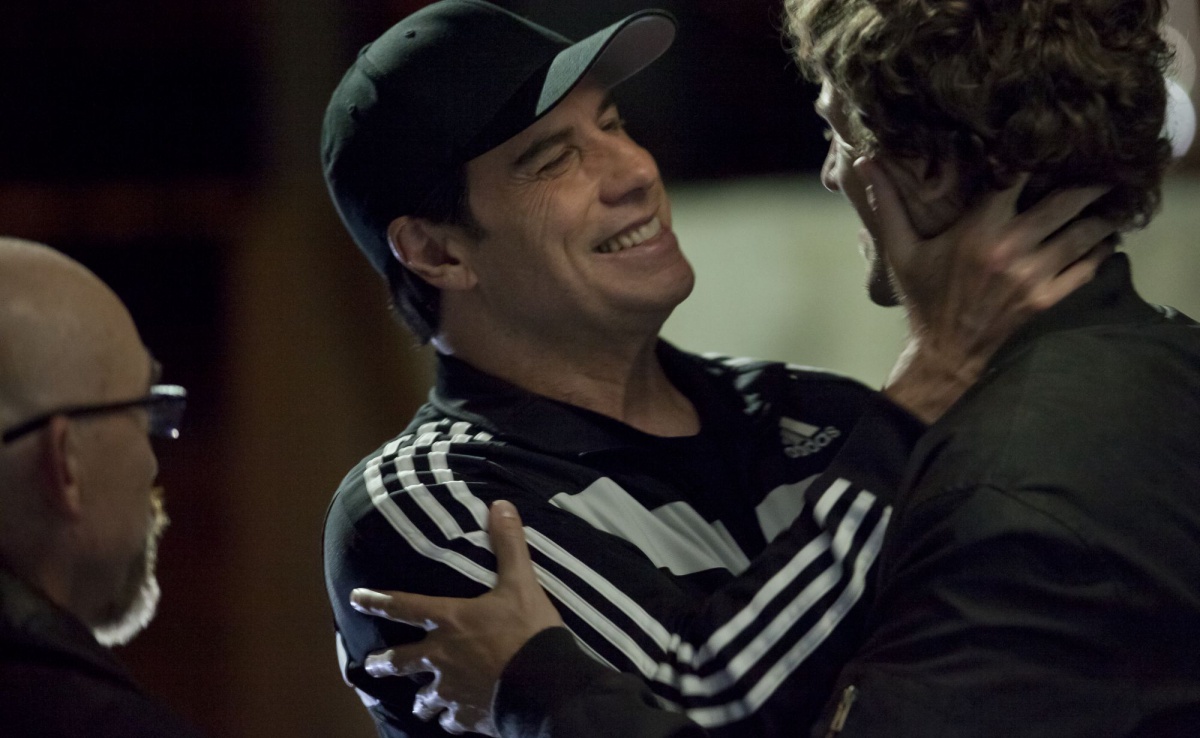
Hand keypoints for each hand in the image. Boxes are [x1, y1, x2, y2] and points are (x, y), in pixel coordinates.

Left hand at [350, 500, 563, 735]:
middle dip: (382, 663)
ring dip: (422, 700)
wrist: (545, 685)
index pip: (403, 606)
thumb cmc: (528, 631)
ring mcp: (451, 691)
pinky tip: (455, 720)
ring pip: (423, 700)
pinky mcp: (467, 716)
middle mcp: (440, 657)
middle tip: (371, 664)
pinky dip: (452, 721)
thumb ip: (509, 545)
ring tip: (422, 703)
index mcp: (449, 621)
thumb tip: (500, 504)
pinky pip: (451, 722)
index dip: (377, 600)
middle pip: (398, 662)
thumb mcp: (521, 582)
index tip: (355, 598)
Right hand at [856, 158, 1116, 422]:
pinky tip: (1104, 241)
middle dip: (1089, 182)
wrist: (946, 356)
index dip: (1036, 155)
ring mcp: (1034, 275)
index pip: (1017, 176)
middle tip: (1103, 168)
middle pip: (1067, 200)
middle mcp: (1010, 248)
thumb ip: (887, 205)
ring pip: (1086, 232)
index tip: (1048, 142)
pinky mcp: (1050, 299)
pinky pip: (1089, 266)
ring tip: (1111, 202)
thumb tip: (864, 162)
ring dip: (1102, 215)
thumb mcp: (901, 252)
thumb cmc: (924, 300)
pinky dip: (1102, 250)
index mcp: (977, 230)